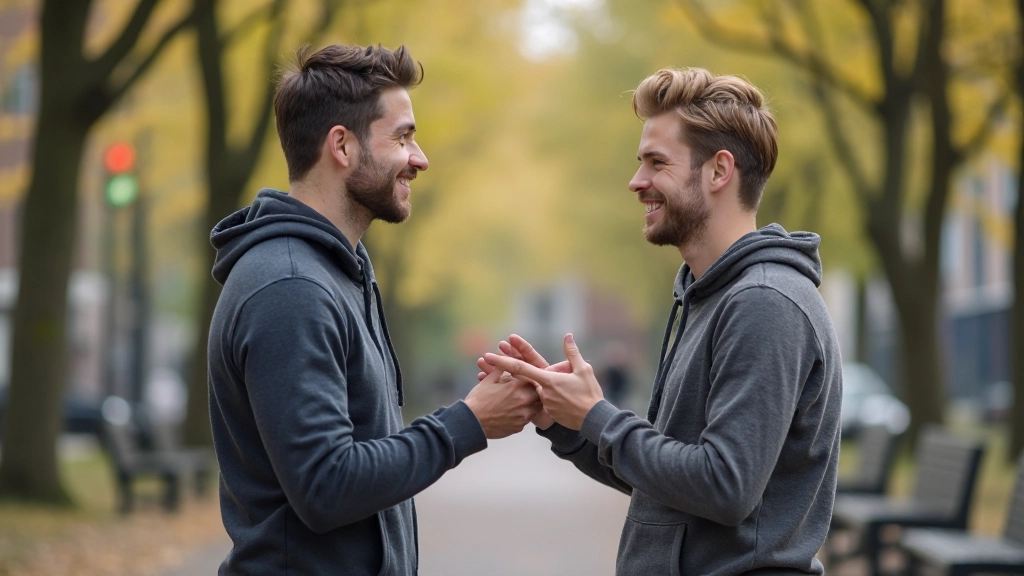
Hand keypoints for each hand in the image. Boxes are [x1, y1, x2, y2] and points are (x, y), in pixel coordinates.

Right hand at [476, 335, 554, 428]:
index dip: (530, 379)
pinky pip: (526, 420)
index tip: (526, 379)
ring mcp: (523, 416)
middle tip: (526, 391)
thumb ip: (500, 370)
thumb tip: (504, 361)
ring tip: (521, 402)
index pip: (532, 379)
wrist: (472, 422)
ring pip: (535, 408)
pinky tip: (514, 413)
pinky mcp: (519, 427)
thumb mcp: (488, 381)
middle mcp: (523, 401)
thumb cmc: (478, 400)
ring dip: (531, 404)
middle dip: (533, 392)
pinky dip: (523, 416)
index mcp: (516, 387)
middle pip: (538, 394)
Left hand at [483, 333, 604, 429]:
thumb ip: (572, 353)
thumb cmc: (589, 394)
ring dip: (507, 383)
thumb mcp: (583, 370)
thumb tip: (568, 336)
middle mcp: (541, 392)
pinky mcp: (546, 412)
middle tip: (485, 358)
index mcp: (547, 380)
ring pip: (526, 390)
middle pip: (519, 378)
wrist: (593, 420)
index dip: (504, 360)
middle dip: (502, 367)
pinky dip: (522, 396)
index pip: (521, 367)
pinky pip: (533, 401)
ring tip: (490, 372)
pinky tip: (517, 392)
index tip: (489, 355)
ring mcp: (542, 403)